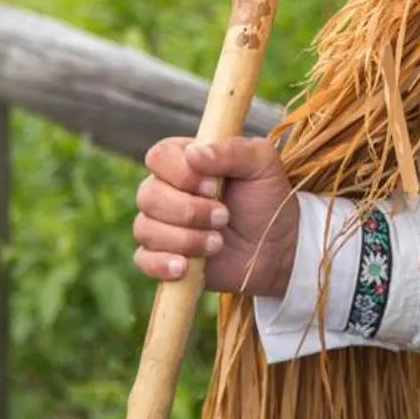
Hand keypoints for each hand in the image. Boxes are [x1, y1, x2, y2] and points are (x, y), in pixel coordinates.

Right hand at [132, 135, 299, 297]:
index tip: (211, 186)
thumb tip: (194, 153)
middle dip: (189, 211)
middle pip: (149, 195)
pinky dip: (162, 264)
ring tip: (218, 243)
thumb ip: (232, 151)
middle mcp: (165, 189)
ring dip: (186, 239)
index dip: (180, 174)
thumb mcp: (262, 164)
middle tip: (224, 217)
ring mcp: (160, 223)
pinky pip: (143, 259)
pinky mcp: (161, 256)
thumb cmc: (266, 199)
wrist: (276, 248)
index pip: (158, 157)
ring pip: (146, 228)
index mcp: (184, 159)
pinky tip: (185, 268)